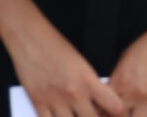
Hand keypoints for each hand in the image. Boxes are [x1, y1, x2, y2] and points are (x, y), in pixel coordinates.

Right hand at [7, 19, 124, 116]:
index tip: (114, 113)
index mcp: (88, 81)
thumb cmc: (54, 46)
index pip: (115, 107)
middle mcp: (74, 92)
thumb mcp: (81, 64)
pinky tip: (57, 115)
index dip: (117, 113)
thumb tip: (98, 105)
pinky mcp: (37, 100)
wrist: (28, 37)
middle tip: (92, 114)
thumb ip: (91, 86)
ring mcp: (54, 98)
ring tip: (74, 114)